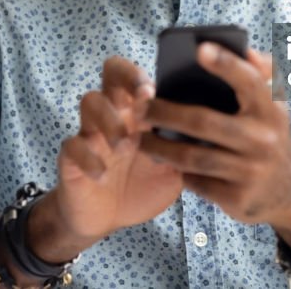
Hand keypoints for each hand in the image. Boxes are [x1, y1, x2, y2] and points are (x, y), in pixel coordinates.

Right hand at [52, 56, 183, 241]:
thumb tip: (218, 129)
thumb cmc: (144, 183)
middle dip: (124, 79)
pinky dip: (88, 157)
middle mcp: (114, 113)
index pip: (137, 73)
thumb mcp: (173, 166)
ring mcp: (90, 132)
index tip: (152, 90)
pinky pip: (72, 145)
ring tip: (123, 145)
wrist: (108, 218)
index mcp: (139, 110)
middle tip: (139, 100)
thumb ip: (187, 146)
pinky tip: (101, 174)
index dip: (141, 74)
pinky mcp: (72, 157)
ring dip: (108, 119)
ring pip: (89, 101)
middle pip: (110, 73)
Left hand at [139, 43, 290, 244]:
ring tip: (139, 137)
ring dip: (159, 146)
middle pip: (203, 122)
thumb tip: (246, 51)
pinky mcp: (236, 198)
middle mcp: (263, 140)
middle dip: (165, 113)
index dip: (226, 64)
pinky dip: (177, 170)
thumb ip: (262, 73)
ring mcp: (250, 171)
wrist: (290, 191)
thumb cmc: (269, 133)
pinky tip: (163, 161)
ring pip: (192, 157)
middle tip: (139, 107)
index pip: (250, 81)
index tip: (200, 48)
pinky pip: (195, 181)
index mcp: (271, 110)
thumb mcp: (274, 104)